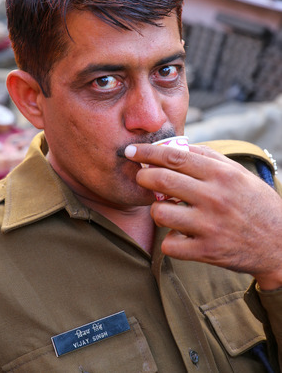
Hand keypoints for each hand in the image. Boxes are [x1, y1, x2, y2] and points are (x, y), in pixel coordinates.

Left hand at [125, 143, 281, 289]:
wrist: (279, 243)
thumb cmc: (255, 203)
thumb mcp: (238, 173)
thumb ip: (208, 158)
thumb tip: (178, 146)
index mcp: (221, 175)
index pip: (174, 157)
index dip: (147, 152)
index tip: (132, 151)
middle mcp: (214, 198)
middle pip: (162, 180)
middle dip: (143, 176)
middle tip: (141, 177)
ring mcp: (209, 226)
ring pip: (160, 213)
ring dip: (157, 211)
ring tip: (167, 210)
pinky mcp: (206, 252)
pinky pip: (169, 244)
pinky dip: (169, 240)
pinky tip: (180, 235)